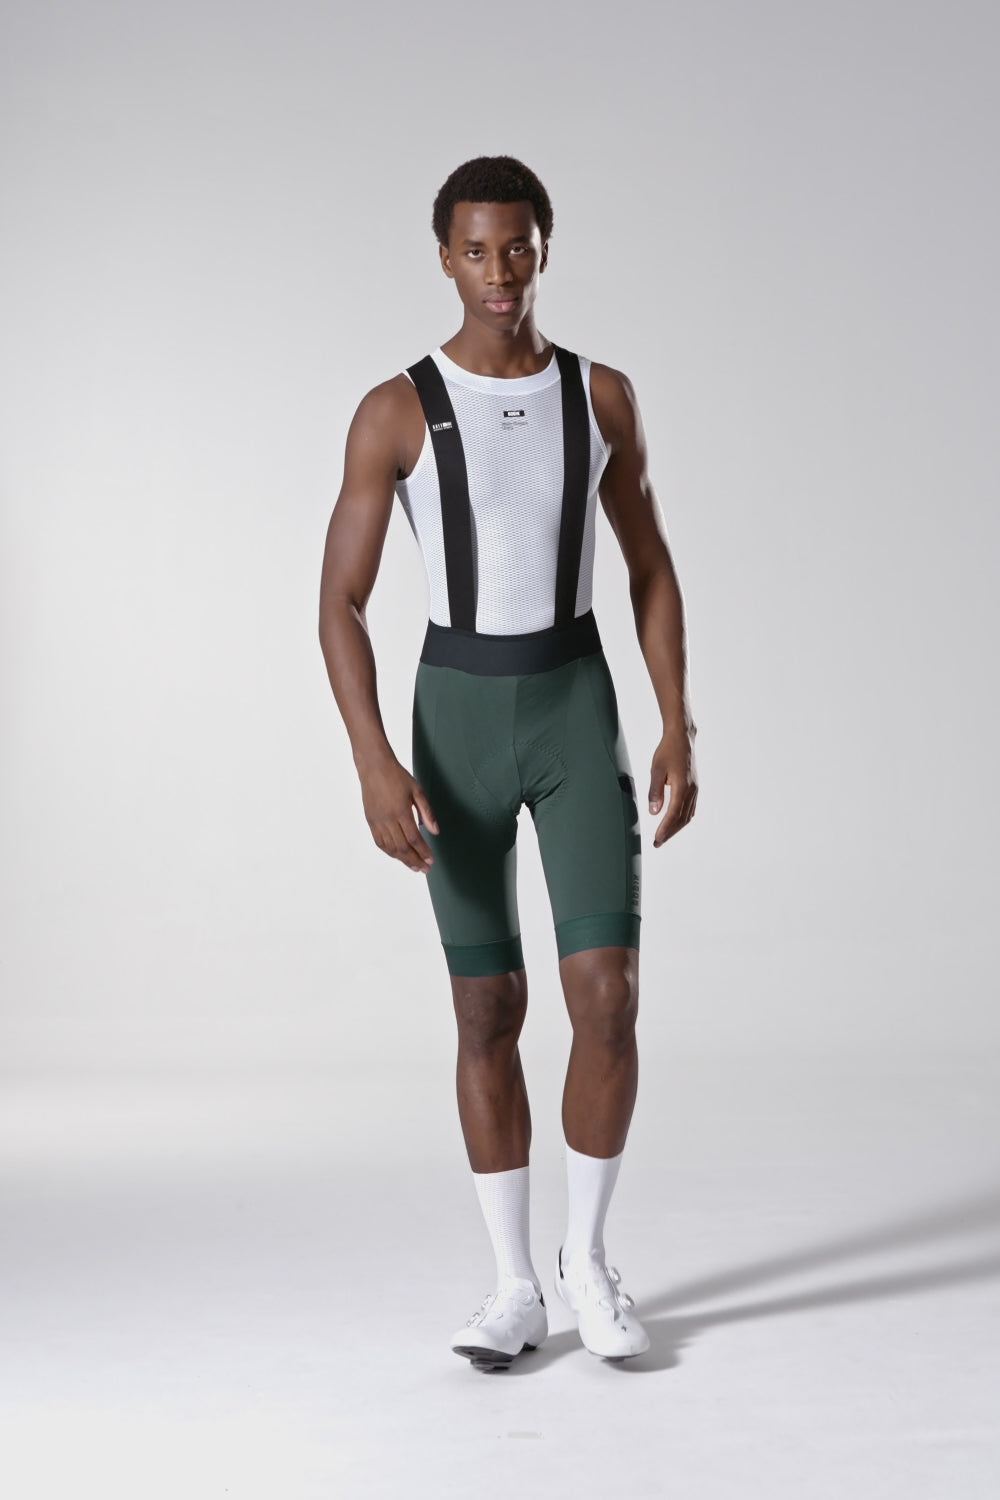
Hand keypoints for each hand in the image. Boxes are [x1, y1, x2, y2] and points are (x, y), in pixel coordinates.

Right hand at [359, 756, 439, 872]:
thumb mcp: (417, 790)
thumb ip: (427, 812)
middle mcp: (387, 819)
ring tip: (414, 867)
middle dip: (415, 861)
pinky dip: (389, 852)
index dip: (423, 852)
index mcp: (401, 811)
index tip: (431, 860)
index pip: (414, 838)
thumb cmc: (397, 776)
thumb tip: (435, 831)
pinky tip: (397, 856)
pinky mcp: (370, 821)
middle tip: (425, 869)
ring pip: (390, 848)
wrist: (374, 767)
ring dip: (403, 860)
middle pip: (402, 848)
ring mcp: (377, 821)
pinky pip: (379, 842)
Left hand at [648, 724, 697, 846]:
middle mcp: (691, 790)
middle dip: (670, 833)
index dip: (665, 829)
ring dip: (676, 827)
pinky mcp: (694, 787)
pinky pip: (690, 808)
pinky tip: (674, 822)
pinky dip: (682, 819)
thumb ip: (655, 791)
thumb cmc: (668, 751)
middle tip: (658, 843)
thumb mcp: (656, 770)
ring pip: (687, 815)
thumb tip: (654, 812)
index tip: (657, 840)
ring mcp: (694, 789)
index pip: (673, 814)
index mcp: (682, 787)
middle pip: (682, 819)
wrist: (682, 738)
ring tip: (664, 836)